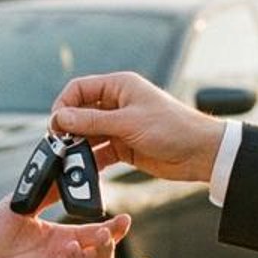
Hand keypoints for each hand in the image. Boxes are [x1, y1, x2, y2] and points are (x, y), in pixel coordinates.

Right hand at [51, 72, 225, 183]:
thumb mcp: (128, 123)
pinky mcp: (123, 147)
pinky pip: (99, 152)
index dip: (63, 105)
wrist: (201, 153)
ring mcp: (119, 126)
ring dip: (77, 147)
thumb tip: (60, 117)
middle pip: (80, 113)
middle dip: (68, 129)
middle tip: (59, 146)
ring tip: (69, 160)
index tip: (56, 125)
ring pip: (87, 134)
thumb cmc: (173, 128)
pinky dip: (90, 161)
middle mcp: (116, 104)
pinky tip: (83, 170)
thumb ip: (92, 121)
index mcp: (119, 87)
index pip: (79, 89)